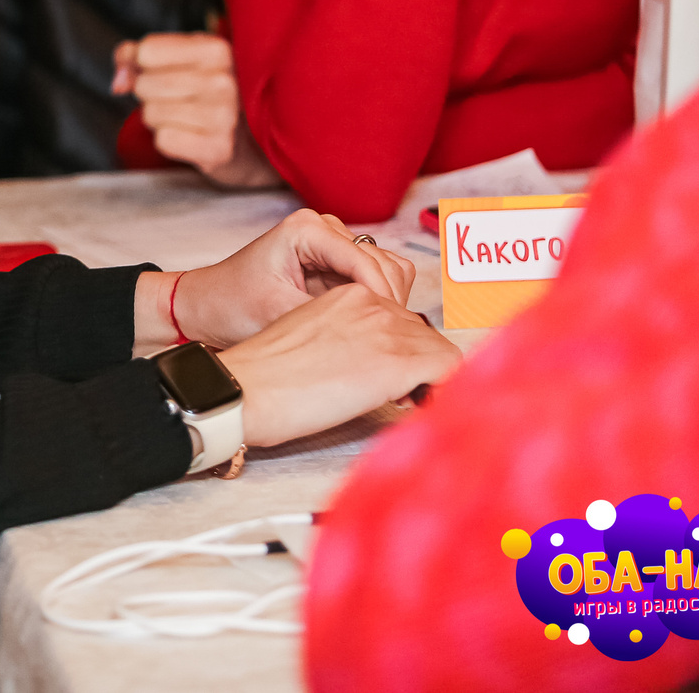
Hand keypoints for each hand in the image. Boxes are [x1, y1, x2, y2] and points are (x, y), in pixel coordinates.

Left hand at [113, 35, 277, 188]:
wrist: (246, 141)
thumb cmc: (204, 93)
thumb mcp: (176, 59)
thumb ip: (134, 56)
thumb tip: (119, 81)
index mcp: (217, 49)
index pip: (146, 51)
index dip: (143, 64)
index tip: (164, 72)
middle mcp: (224, 81)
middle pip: (144, 85)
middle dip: (151, 95)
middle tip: (179, 100)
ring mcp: (225, 116)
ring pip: (151, 114)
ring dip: (159, 119)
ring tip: (186, 118)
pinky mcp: (219, 149)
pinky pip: (163, 140)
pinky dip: (168, 141)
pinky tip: (190, 136)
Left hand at [157, 208, 417, 349]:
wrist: (205, 307)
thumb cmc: (230, 307)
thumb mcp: (279, 315)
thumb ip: (330, 319)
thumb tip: (377, 335)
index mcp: (307, 229)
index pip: (366, 263)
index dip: (383, 301)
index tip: (391, 337)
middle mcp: (324, 228)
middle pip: (384, 264)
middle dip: (389, 304)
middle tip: (391, 346)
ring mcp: (333, 244)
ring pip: (387, 271)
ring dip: (387, 305)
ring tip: (381, 341)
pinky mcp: (336, 263)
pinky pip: (376, 281)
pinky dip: (379, 305)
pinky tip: (370, 333)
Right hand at [216, 283, 460, 447]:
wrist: (248, 389)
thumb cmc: (264, 375)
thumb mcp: (306, 337)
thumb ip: (343, 337)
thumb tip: (367, 363)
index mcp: (346, 294)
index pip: (396, 315)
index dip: (396, 348)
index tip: (382, 375)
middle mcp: (372, 303)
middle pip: (421, 331)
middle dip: (415, 362)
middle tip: (395, 393)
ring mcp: (387, 328)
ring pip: (439, 349)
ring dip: (427, 375)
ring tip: (402, 399)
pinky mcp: (399, 360)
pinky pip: (450, 367)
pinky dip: (442, 388)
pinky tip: (416, 403)